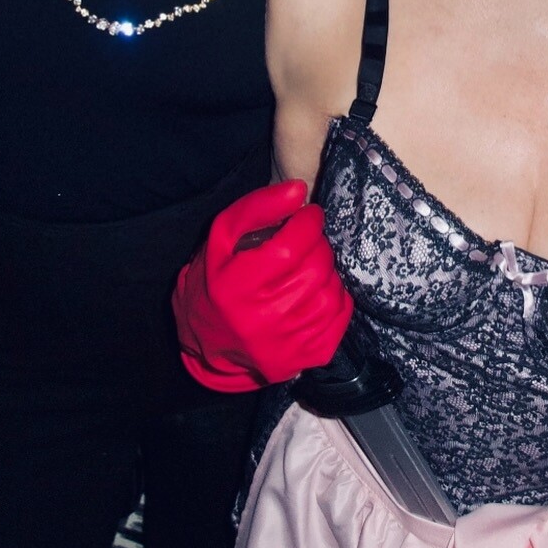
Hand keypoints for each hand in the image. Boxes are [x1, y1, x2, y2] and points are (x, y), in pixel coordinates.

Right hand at [173, 179, 352, 391]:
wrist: (207, 343)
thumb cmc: (215, 282)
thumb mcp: (220, 239)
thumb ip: (256, 208)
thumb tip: (299, 189)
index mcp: (236, 288)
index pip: (289, 247)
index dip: (307, 223)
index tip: (308, 215)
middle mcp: (262, 320)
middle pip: (314, 269)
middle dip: (318, 245)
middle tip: (308, 241)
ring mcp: (288, 344)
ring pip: (331, 292)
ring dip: (328, 271)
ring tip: (311, 265)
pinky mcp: (307, 358)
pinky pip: (340, 317)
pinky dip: (337, 297)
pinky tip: (318, 290)